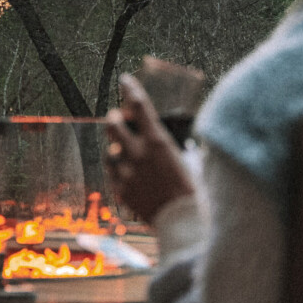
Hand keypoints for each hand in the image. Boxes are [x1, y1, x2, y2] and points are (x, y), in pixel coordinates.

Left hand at [106, 73, 194, 225]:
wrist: (183, 223)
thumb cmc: (193, 190)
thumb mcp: (186, 159)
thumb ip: (168, 146)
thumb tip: (164, 138)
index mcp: (157, 140)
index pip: (139, 105)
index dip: (130, 88)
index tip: (125, 80)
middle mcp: (138, 153)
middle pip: (113, 124)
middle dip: (115, 118)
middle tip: (120, 120)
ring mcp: (127, 172)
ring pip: (109, 151)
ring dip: (117, 149)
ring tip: (127, 155)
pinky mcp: (121, 191)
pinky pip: (112, 175)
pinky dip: (119, 172)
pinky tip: (129, 176)